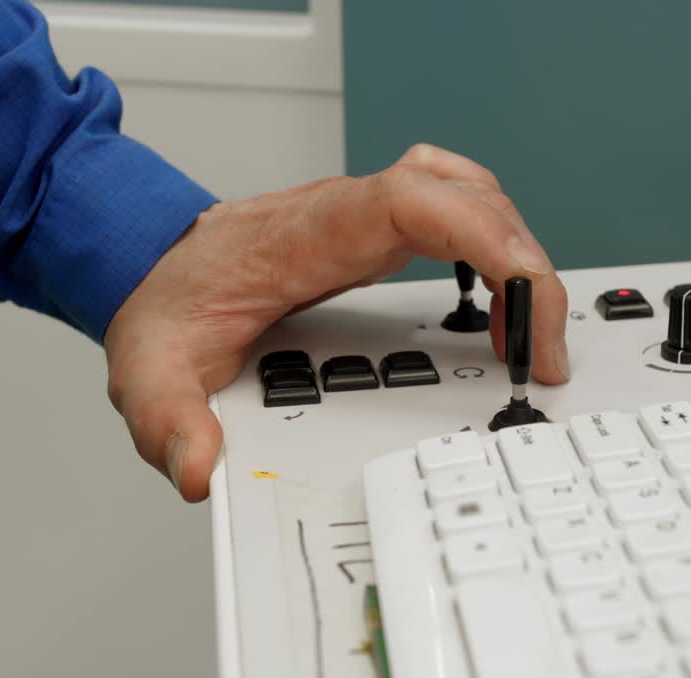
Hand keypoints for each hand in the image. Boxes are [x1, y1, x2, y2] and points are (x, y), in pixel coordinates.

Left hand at [103, 144, 570, 501]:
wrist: (151, 266)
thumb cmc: (165, 306)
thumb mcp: (150, 374)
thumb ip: (170, 423)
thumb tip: (200, 469)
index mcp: (306, 237)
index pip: (412, 202)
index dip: (482, 235)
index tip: (523, 294)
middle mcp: (347, 214)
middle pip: (465, 197)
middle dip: (524, 268)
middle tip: (540, 350)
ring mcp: (368, 217)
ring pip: (472, 195)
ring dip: (517, 255)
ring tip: (529, 331)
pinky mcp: (380, 232)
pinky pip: (460, 214)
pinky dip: (497, 250)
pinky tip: (501, 301)